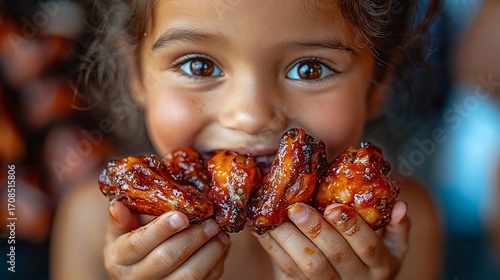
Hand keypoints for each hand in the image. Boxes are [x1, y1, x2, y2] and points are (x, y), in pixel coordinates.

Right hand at [103, 201, 229, 279]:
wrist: (138, 274)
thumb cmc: (131, 243)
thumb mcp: (119, 231)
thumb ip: (120, 218)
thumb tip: (117, 205)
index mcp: (117, 259)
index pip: (138, 243)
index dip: (161, 229)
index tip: (181, 216)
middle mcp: (135, 279)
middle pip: (167, 259)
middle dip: (193, 238)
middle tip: (211, 223)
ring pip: (189, 275)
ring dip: (210, 252)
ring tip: (220, 234)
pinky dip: (216, 264)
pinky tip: (221, 247)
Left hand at [255, 201, 408, 278]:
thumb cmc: (369, 257)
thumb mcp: (391, 247)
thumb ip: (396, 227)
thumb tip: (401, 205)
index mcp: (382, 265)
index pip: (369, 247)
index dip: (352, 228)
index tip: (335, 207)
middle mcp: (357, 279)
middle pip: (335, 256)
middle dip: (315, 229)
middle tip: (297, 207)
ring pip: (309, 266)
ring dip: (289, 239)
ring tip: (277, 217)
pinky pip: (287, 269)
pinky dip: (273, 247)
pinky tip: (263, 228)